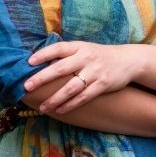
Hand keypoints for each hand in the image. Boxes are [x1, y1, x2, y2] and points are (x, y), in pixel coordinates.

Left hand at [26, 42, 141, 112]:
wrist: (128, 60)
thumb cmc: (100, 55)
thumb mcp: (85, 48)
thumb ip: (67, 54)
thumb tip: (41, 64)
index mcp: (80, 47)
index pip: (58, 48)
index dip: (43, 54)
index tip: (29, 62)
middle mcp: (86, 58)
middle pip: (61, 69)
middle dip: (42, 78)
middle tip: (27, 86)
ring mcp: (95, 72)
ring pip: (71, 87)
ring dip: (55, 98)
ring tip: (42, 107)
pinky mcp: (103, 85)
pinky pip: (83, 97)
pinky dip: (70, 104)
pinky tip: (59, 110)